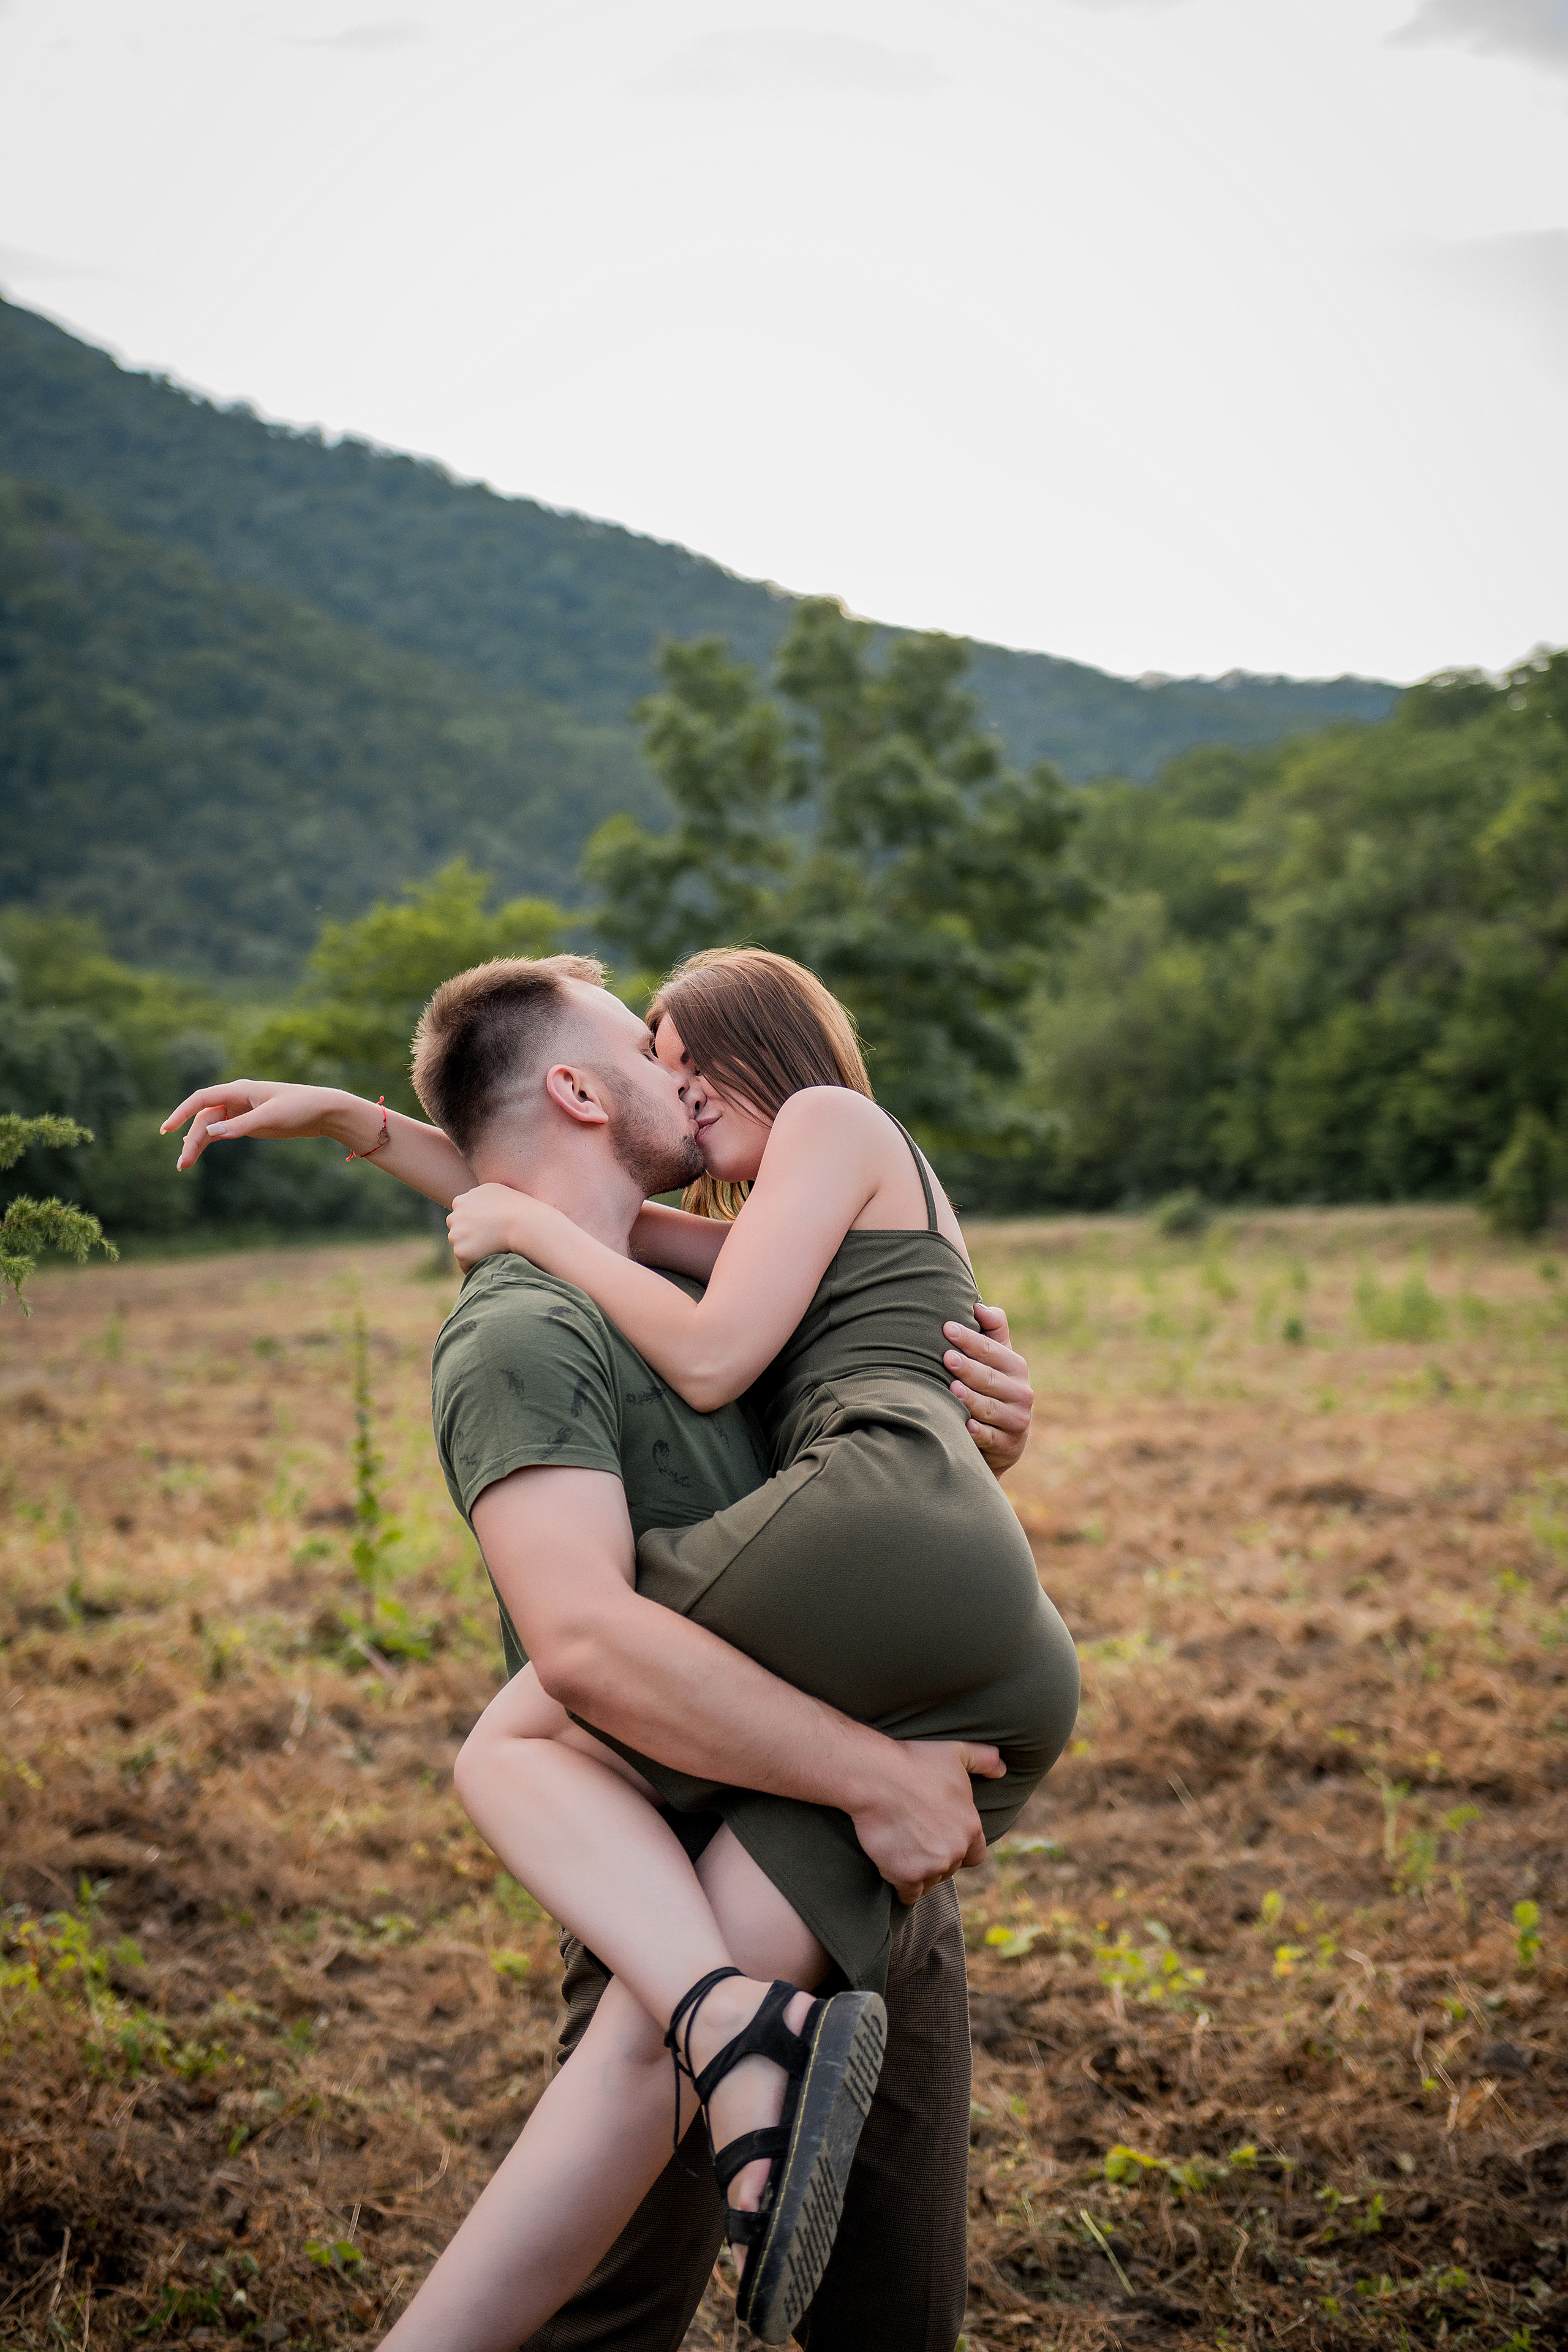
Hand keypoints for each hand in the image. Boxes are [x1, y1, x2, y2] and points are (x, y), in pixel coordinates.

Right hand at [160, 1080, 363, 1168]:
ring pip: (211, 1127)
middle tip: (182, 1165)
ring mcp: (241, 1111)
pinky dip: (210, 1141)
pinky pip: (222, 1131)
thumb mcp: (270, 1117)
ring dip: (197, 1144)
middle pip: (204, 1119)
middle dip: (191, 1140)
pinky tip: (197, 1152)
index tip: (166, 1129)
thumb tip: (211, 1133)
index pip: (201, 1099)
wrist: (324, 1112)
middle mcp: (236, 1098)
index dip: (181, 1113)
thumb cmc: (300, 1108)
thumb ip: (241, 1125)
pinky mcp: (249, 1123)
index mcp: (239, 1090)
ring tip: (184, 1165)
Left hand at [447, 1182, 550, 1272]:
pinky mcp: (461, 1252)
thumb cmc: (517, 1207)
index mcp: (461, 1201)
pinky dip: (476, 1264)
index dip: (476, 1224)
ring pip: (461, 1247)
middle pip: (458, 1232)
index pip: (461, 1216)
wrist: (525, 1224)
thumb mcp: (494, 1190)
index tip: (489, 1228)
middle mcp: (454, 1217)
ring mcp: (456, 1235)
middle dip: (470, 1237)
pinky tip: (491, 1260)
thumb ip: (479, 1196)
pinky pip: (465, 1263)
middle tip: (491, 1241)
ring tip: (493, 1250)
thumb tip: (475, 1201)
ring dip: (473, 1251)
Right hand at [848, 1737, 1005, 1905]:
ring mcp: (931, 1865)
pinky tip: (893, 1869)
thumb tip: (1002, 1770)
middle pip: (950, 1867)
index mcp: (970, 1826)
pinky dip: (902, 1886)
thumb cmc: (913, 1761)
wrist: (875, 1776)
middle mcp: (955, 1850)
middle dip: (937, 1857)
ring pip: (930, 1882)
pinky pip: (908, 1894)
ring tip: (903, 1851)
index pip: (975, 1854)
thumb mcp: (956, 1751)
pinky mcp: (905, 1875)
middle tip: (916, 1839)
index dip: (960, 1849)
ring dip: (920, 1872)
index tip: (942, 1839)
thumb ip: (984, 1760)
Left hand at [944, 1304, 1034, 1478]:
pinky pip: (991, 1438)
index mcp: (1016, 1367)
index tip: (946, 1328)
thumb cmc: (991, 1389)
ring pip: (990, 1408)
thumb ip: (992, 1330)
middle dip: (969, 1367)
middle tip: (946, 1357)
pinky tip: (965, 1425)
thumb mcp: (996, 1360)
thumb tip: (978, 1306)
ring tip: (952, 1388)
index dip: (970, 1338)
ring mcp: (1017, 1421)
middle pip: (990, 1378)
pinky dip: (979, 1432)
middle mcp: (1022, 1393)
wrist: (1001, 1440)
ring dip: (971, 1399)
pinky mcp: (1009, 1447)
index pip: (992, 1350)